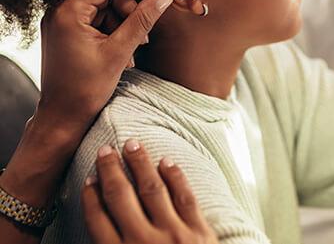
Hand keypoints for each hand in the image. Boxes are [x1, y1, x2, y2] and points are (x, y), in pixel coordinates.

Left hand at [0, 0, 173, 242]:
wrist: (63, 117)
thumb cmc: (85, 89)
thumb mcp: (119, 53)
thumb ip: (141, 20)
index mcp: (69, 12)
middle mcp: (62, 11)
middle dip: (129, 9)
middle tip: (142, 33)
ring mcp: (64, 21)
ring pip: (107, 6)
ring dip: (124, 22)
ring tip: (129, 48)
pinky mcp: (69, 30)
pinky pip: (99, 18)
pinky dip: (114, 29)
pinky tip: (119, 48)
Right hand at [82, 141, 217, 243]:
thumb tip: (99, 230)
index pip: (98, 221)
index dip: (91, 197)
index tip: (88, 178)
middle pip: (121, 198)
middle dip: (111, 171)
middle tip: (105, 150)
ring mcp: (174, 236)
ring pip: (152, 190)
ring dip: (140, 164)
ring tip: (132, 143)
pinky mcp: (200, 232)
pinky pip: (185, 197)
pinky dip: (175, 177)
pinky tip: (166, 161)